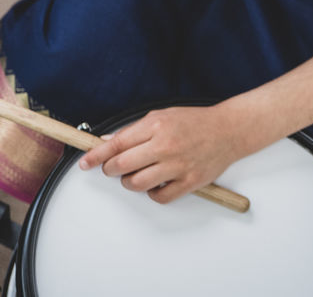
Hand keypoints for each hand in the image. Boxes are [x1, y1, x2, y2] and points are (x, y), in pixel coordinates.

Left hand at [76, 105, 249, 203]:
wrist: (228, 130)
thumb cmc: (194, 121)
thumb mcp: (160, 116)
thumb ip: (134, 130)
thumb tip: (108, 141)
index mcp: (155, 126)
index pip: (116, 144)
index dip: (96, 156)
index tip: (85, 163)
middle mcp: (165, 146)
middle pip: (122, 166)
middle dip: (110, 170)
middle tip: (111, 168)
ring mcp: (177, 166)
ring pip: (137, 184)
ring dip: (129, 182)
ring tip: (134, 175)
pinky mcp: (189, 182)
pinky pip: (159, 196)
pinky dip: (151, 193)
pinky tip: (154, 183)